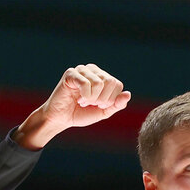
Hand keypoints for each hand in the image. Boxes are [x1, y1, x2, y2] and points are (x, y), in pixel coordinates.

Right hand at [15, 64, 130, 149]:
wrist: (61, 118)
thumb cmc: (81, 113)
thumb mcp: (103, 111)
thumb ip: (116, 104)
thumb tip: (128, 94)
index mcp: (102, 76)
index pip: (117, 85)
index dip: (110, 100)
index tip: (98, 105)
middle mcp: (93, 70)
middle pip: (111, 82)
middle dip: (102, 99)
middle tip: (90, 103)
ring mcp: (82, 70)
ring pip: (100, 83)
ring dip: (92, 99)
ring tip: (83, 101)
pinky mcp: (71, 73)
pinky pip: (86, 84)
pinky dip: (85, 96)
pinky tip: (78, 99)